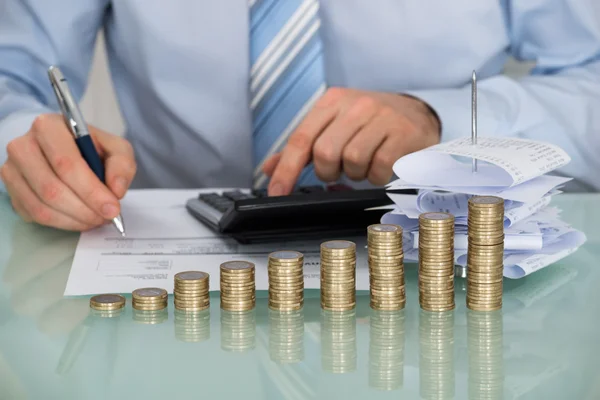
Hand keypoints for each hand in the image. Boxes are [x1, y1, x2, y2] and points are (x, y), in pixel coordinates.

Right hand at [0, 114, 135, 230]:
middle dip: (85, 210)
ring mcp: (12, 170)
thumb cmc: (90, 148)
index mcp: (48, 127)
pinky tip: (80, 218)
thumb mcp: (115, 148)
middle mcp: (23, 146)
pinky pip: (35, 215)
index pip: (67, 164)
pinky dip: (62, 223)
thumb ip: (122, 165)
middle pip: (52, 189)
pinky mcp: (12, 191)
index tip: (112, 208)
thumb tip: (116, 190)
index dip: (91, 191)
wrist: (66, 150)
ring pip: (42, 206)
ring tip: (96, 219)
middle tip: (106, 217)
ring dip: (75, 219)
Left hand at [263, 88, 440, 194]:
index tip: (277, 192)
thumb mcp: (333, 126)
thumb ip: (302, 147)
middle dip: (328, 172)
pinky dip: (376, 176)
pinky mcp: (403, 133)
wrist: (415, 114)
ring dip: (355, 174)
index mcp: (332, 101)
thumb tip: (269, 169)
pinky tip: (380, 166)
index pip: (301, 139)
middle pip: (325, 153)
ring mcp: (382, 117)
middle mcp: (356, 105)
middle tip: (340, 170)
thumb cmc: (368, 124)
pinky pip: (378, 168)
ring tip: (364, 164)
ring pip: (352, 161)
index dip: (286, 170)